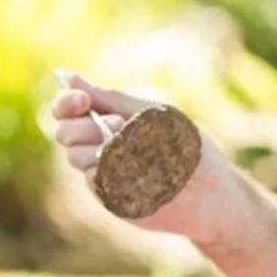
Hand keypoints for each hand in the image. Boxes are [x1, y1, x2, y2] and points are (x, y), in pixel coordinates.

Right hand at [47, 74, 238, 241]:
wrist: (211, 188)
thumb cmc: (185, 146)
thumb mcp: (147, 112)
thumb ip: (110, 99)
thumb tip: (71, 79)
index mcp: (105, 120)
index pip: (67, 109)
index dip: (66, 102)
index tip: (82, 100)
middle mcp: (97, 146)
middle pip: (65, 132)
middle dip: (81, 125)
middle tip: (117, 126)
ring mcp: (102, 173)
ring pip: (75, 156)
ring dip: (100, 147)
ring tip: (135, 149)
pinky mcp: (108, 196)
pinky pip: (93, 179)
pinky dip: (112, 170)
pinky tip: (137, 170)